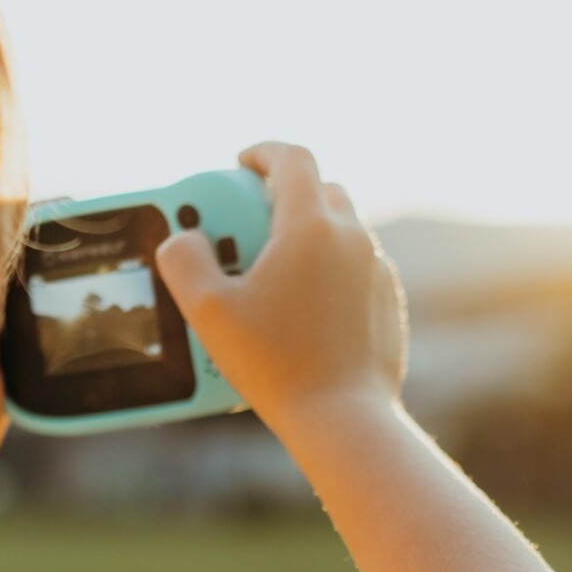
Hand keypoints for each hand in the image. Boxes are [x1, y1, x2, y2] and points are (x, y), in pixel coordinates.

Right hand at [155, 143, 407, 439]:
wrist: (344, 418)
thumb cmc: (276, 364)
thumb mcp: (209, 311)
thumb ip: (184, 261)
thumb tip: (183, 238)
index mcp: (311, 226)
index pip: (291, 158)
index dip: (262, 153)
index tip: (242, 164)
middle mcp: (353, 238)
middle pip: (319, 189)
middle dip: (282, 195)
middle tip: (248, 224)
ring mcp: (377, 270)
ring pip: (341, 230)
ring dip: (307, 234)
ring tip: (272, 271)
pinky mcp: (388, 302)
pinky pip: (356, 268)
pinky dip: (328, 270)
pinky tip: (303, 306)